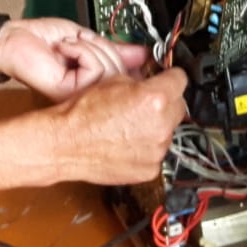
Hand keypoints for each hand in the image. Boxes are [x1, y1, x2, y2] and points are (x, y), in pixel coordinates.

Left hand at [0, 19, 147, 100]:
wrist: (13, 40)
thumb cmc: (41, 40)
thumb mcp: (89, 41)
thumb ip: (116, 50)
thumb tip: (142, 54)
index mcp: (95, 85)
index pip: (129, 80)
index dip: (134, 65)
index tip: (139, 55)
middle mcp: (88, 95)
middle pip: (124, 75)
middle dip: (106, 47)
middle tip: (82, 41)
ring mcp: (78, 97)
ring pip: (110, 72)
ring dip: (90, 47)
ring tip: (69, 45)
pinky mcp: (68, 93)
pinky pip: (94, 69)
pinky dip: (79, 50)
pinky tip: (63, 50)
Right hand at [46, 69, 188, 184]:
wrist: (66, 144)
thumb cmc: (83, 114)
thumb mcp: (114, 81)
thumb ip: (142, 83)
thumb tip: (153, 83)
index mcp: (155, 99)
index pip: (180, 79)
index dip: (170, 78)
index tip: (168, 80)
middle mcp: (161, 125)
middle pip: (178, 107)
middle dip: (165, 104)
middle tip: (145, 105)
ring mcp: (157, 150)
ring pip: (168, 132)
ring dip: (156, 127)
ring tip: (130, 127)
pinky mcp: (150, 169)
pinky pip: (156, 153)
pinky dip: (146, 148)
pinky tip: (127, 144)